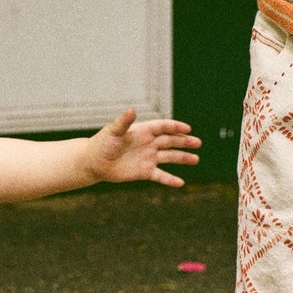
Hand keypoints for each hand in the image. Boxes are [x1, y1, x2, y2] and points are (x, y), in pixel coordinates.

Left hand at [84, 108, 200, 188]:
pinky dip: (170, 179)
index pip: (163, 127)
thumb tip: (133, 109)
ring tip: (196, 159)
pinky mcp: (144, 171)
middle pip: (170, 141)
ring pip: (169, 157)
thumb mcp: (113, 131)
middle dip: (184, 141)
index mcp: (143, 131)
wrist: (94, 162)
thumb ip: (124, 121)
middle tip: (198, 143)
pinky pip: (160, 175)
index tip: (188, 128)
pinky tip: (180, 183)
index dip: (176, 127)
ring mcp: (148, 157)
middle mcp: (148, 143)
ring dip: (182, 158)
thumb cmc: (102, 143)